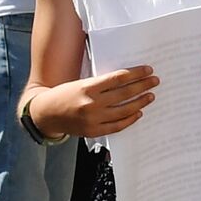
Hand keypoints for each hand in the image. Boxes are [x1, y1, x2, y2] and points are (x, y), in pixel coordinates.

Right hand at [31, 66, 158, 137]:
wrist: (45, 114)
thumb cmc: (65, 94)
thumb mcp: (81, 83)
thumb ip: (102, 83)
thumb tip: (128, 78)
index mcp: (87, 87)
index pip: (118, 78)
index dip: (136, 74)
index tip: (148, 70)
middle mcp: (91, 104)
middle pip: (124, 93)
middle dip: (143, 86)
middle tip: (155, 81)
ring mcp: (93, 119)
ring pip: (124, 111)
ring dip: (140, 102)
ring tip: (150, 96)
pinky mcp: (93, 131)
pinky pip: (117, 126)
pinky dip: (130, 119)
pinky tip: (138, 112)